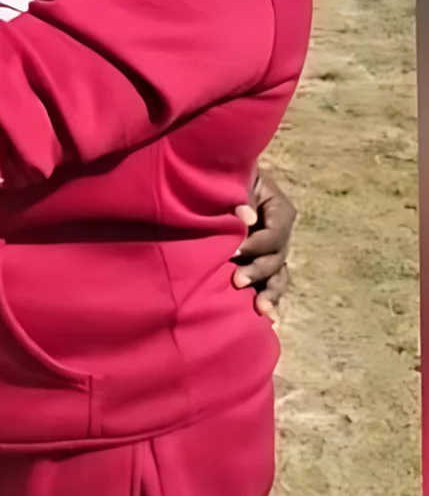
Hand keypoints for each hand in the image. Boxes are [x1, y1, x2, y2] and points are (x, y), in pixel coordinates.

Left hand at [232, 168, 295, 319]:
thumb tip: (247, 219)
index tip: (234, 251)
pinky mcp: (260, 262)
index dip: (256, 244)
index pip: (274, 233)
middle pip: (277, 257)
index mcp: (280, 211)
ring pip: (278, 275)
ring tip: (261, 310)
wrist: (216, 178)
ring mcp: (271, 250)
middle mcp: (280, 233)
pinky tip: (267, 318)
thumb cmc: (226, 177)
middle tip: (237, 281)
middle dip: (258, 271)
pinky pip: (269, 282)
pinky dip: (268, 298)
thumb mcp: (236, 181)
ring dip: (270, 293)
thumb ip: (241, 199)